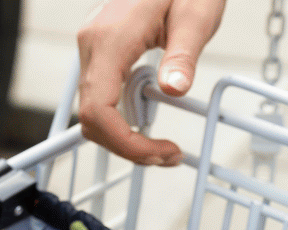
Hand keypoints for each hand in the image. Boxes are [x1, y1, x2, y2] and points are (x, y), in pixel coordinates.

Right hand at [77, 0, 225, 164]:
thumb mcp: (195, 16)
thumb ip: (183, 55)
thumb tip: (174, 88)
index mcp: (110, 38)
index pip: (99, 110)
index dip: (126, 143)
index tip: (161, 152)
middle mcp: (92, 43)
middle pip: (92, 119)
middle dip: (128, 147)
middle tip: (167, 155)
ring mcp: (93, 47)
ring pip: (94, 112)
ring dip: (126, 137)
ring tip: (163, 145)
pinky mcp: (101, 51)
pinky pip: (102, 97)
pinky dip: (123, 120)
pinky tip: (150, 122)